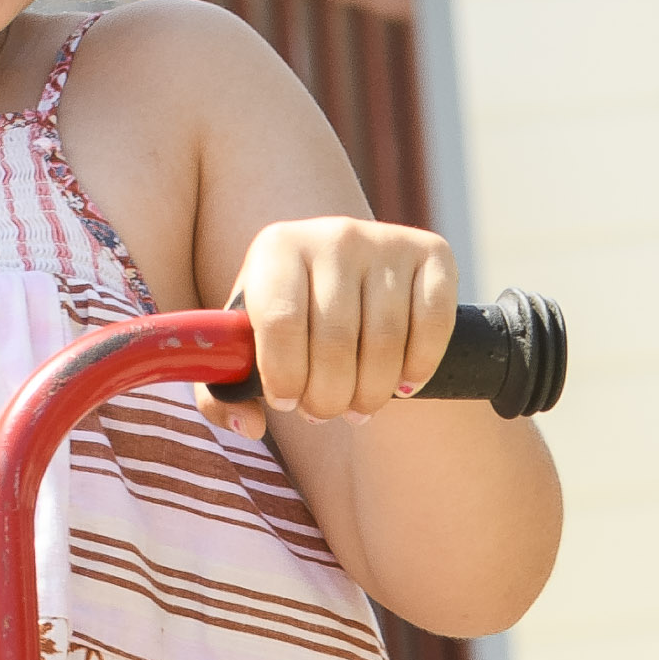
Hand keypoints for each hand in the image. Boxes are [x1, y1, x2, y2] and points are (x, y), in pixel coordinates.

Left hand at [230, 216, 456, 424]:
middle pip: (335, 340)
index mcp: (278, 248)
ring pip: (386, 340)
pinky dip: (420, 366)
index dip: (285, 376)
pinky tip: (403, 384)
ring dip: (372, 392)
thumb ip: (225, 395)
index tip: (287, 401)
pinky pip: (433, 324)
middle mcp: (333, 234)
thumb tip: (252, 424)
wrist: (350, 280)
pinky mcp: (432, 252)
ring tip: (359, 405)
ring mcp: (386, 241)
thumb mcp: (246, 348)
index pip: (281, 323)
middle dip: (329, 397)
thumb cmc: (289, 324)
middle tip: (325, 412)